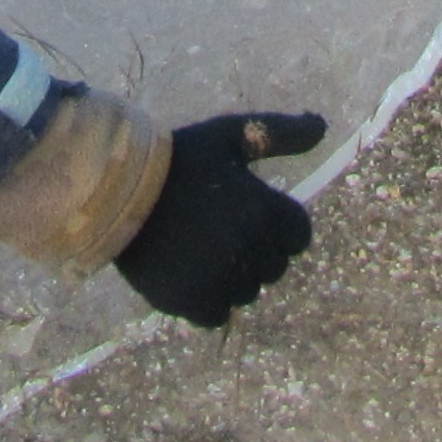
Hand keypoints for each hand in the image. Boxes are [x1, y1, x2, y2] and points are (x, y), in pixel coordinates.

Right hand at [113, 111, 324, 326]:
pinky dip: (207, 299)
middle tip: (218, 227)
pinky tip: (187, 271)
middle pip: (275, 266)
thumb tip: (323, 127)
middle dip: (256, 249)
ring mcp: (224, 279)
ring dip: (232, 276)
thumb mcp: (231, 136)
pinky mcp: (195, 302)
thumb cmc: (180, 159)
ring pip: (248, 292)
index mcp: (265, 210)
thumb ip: (280, 134)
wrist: (118, 192)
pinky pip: (219, 313)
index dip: (277, 224)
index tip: (249, 212)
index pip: (299, 236)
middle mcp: (251, 249)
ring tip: (199, 248)